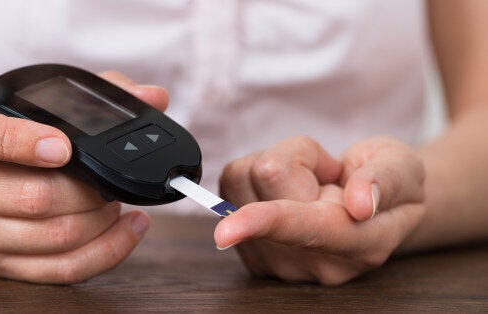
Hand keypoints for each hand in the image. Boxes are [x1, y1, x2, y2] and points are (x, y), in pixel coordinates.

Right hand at [0, 72, 168, 283]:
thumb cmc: (7, 135)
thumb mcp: (33, 103)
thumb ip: (92, 95)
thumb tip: (152, 97)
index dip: (21, 142)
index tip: (64, 147)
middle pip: (33, 197)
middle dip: (89, 190)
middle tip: (111, 180)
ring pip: (53, 237)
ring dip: (101, 220)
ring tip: (116, 201)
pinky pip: (60, 269)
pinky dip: (107, 250)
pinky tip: (127, 228)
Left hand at [215, 136, 425, 284]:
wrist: (371, 207)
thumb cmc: (388, 181)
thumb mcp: (403, 167)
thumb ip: (386, 181)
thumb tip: (361, 203)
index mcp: (360, 244)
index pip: (305, 229)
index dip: (266, 222)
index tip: (226, 231)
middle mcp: (314, 262)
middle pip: (266, 177)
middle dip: (298, 156)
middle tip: (328, 173)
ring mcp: (278, 262)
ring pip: (240, 179)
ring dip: (274, 165)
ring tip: (309, 182)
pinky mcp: (250, 252)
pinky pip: (229, 188)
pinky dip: (255, 178)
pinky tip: (287, 192)